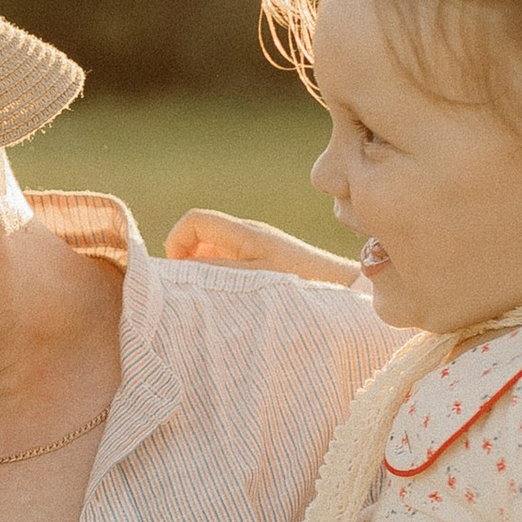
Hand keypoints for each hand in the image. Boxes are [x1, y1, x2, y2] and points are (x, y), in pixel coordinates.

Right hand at [165, 208, 365, 284]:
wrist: (345, 292)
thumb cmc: (301, 286)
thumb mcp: (253, 281)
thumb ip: (215, 273)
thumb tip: (179, 269)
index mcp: (244, 232)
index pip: (194, 220)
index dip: (176, 242)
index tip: (179, 273)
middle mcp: (248, 235)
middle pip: (200, 236)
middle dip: (187, 260)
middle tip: (192, 291)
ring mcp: (257, 248)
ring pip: (214, 252)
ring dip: (205, 272)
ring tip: (213, 299)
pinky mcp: (266, 262)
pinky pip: (231, 264)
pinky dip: (222, 279)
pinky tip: (232, 301)